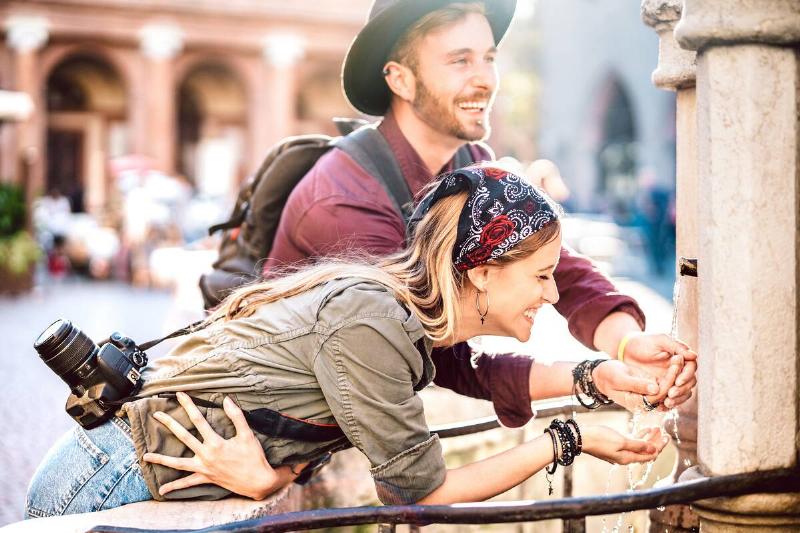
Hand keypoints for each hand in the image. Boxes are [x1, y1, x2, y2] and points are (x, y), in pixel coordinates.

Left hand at [143, 392, 280, 499]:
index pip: (198, 419)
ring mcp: (204, 468)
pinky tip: (162, 490)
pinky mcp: (206, 479)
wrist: (258, 481)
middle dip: (169, 424)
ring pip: (178, 463)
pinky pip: (187, 484)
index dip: (188, 405)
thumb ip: (236, 416)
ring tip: (146, 457)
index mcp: (215, 442)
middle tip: (157, 415)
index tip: (179, 395)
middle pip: (183, 436)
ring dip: (161, 459)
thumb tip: (226, 399)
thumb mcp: (247, 434)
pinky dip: (174, 487)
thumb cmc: (254, 457)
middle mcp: (206, 455)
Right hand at [581, 424, 667, 464]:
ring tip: (654, 428)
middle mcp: (625, 458)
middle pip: (645, 452)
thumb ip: (638, 445)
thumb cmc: (600, 438)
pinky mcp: (613, 446)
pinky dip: (637, 437)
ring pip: (638, 447)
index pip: (650, 455)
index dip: (659, 446)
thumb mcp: (621, 441)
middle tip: (662, 431)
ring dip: (647, 439)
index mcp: (628, 458)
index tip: (666, 436)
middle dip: (655, 442)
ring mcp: (618, 453)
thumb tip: (654, 450)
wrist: (580, 438)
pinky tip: (641, 430)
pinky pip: (630, 443)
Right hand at [590, 359, 674, 411]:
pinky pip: (666, 382)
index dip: (669, 382)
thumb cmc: (608, 376)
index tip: (674, 367)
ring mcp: (650, 394)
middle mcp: (647, 401)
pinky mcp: (652, 387)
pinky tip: (675, 360)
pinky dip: (672, 372)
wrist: (603, 374)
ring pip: (669, 387)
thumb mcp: (620, 380)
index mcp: (637, 403)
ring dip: (676, 373)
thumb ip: (637, 385)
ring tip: (679, 357)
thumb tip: (655, 389)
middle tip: (679, 358)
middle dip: (675, 376)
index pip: (659, 395)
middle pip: (667, 392)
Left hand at [621, 333, 697, 408]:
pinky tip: (662, 406)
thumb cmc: (644, 342)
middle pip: (690, 382)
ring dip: (678, 399)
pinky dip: (670, 403)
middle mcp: (680, 369)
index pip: (691, 368)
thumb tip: (693, 356)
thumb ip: (676, 346)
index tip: (677, 381)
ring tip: (667, 402)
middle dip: (682, 389)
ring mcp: (673, 379)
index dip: (686, 376)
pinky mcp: (665, 388)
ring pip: (684, 392)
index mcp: (682, 357)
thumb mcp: (660, 340)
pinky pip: (673, 398)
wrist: (627, 351)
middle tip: (670, 393)